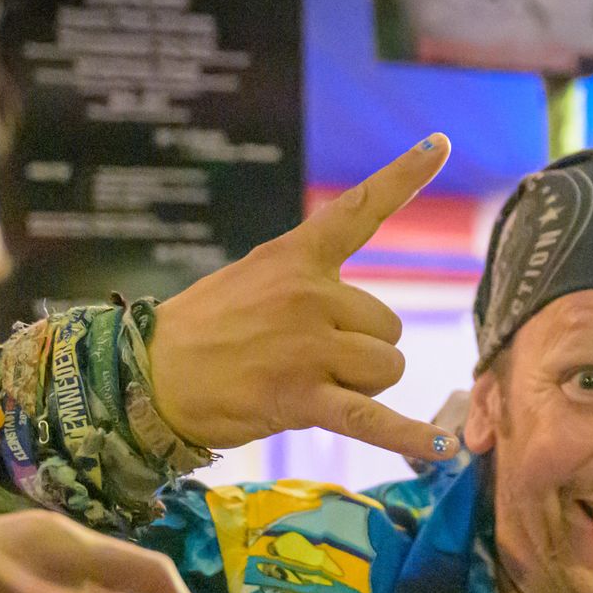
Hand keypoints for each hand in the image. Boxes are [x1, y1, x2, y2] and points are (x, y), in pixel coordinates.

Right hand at [147, 136, 456, 458]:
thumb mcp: (253, 281)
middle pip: (387, 326)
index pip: (359, 209)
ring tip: (311, 386)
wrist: (148, 376)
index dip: (403, 176)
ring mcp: (307, 347)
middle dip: (362, 349)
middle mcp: (309, 295)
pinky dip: (408, 435)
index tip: (440, 143)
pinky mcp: (302, 398)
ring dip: (362, 386)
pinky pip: (371, 419)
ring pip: (385, 368)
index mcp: (296, 259)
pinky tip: (443, 450)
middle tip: (309, 360)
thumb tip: (357, 321)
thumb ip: (307, 285)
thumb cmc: (203, 331)